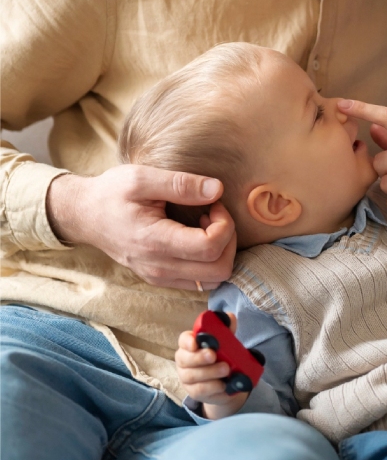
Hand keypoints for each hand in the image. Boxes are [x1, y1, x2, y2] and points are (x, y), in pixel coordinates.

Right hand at [46, 165, 236, 288]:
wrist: (84, 215)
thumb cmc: (112, 193)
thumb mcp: (142, 177)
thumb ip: (181, 184)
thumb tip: (217, 189)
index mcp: (155, 242)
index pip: (210, 248)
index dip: (225, 224)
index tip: (213, 203)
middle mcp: (159, 267)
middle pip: (219, 270)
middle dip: (229, 240)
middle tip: (214, 215)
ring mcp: (159, 277)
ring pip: (213, 280)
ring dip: (221, 253)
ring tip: (206, 226)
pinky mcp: (160, 278)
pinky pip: (198, 281)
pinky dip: (209, 261)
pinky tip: (196, 236)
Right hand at [176, 314, 247, 419]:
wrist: (225, 380)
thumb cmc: (221, 355)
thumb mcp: (225, 341)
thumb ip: (226, 329)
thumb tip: (230, 317)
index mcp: (190, 345)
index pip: (183, 340)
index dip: (188, 341)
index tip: (196, 343)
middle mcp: (184, 362)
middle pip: (185, 360)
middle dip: (199, 357)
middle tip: (214, 355)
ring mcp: (187, 379)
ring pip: (193, 377)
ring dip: (209, 373)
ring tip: (226, 370)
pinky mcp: (194, 393)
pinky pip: (201, 391)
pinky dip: (213, 388)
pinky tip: (224, 385)